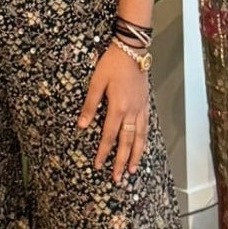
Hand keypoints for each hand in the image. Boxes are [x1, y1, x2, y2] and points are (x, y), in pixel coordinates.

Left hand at [77, 44, 149, 182]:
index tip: (98, 166)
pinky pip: (146, 127)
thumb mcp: (96, 83)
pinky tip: (142, 147)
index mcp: (118, 107)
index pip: (109, 136)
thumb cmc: (112, 64)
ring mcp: (141, 108)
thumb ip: (90, 105)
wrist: (132, 50)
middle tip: (118, 178)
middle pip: (127, 142)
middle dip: (122, 161)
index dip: (104, 152)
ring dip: (136, 155)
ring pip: (140, 137)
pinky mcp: (146, 104)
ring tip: (132, 170)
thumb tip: (82, 126)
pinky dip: (144, 140)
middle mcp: (132, 111)